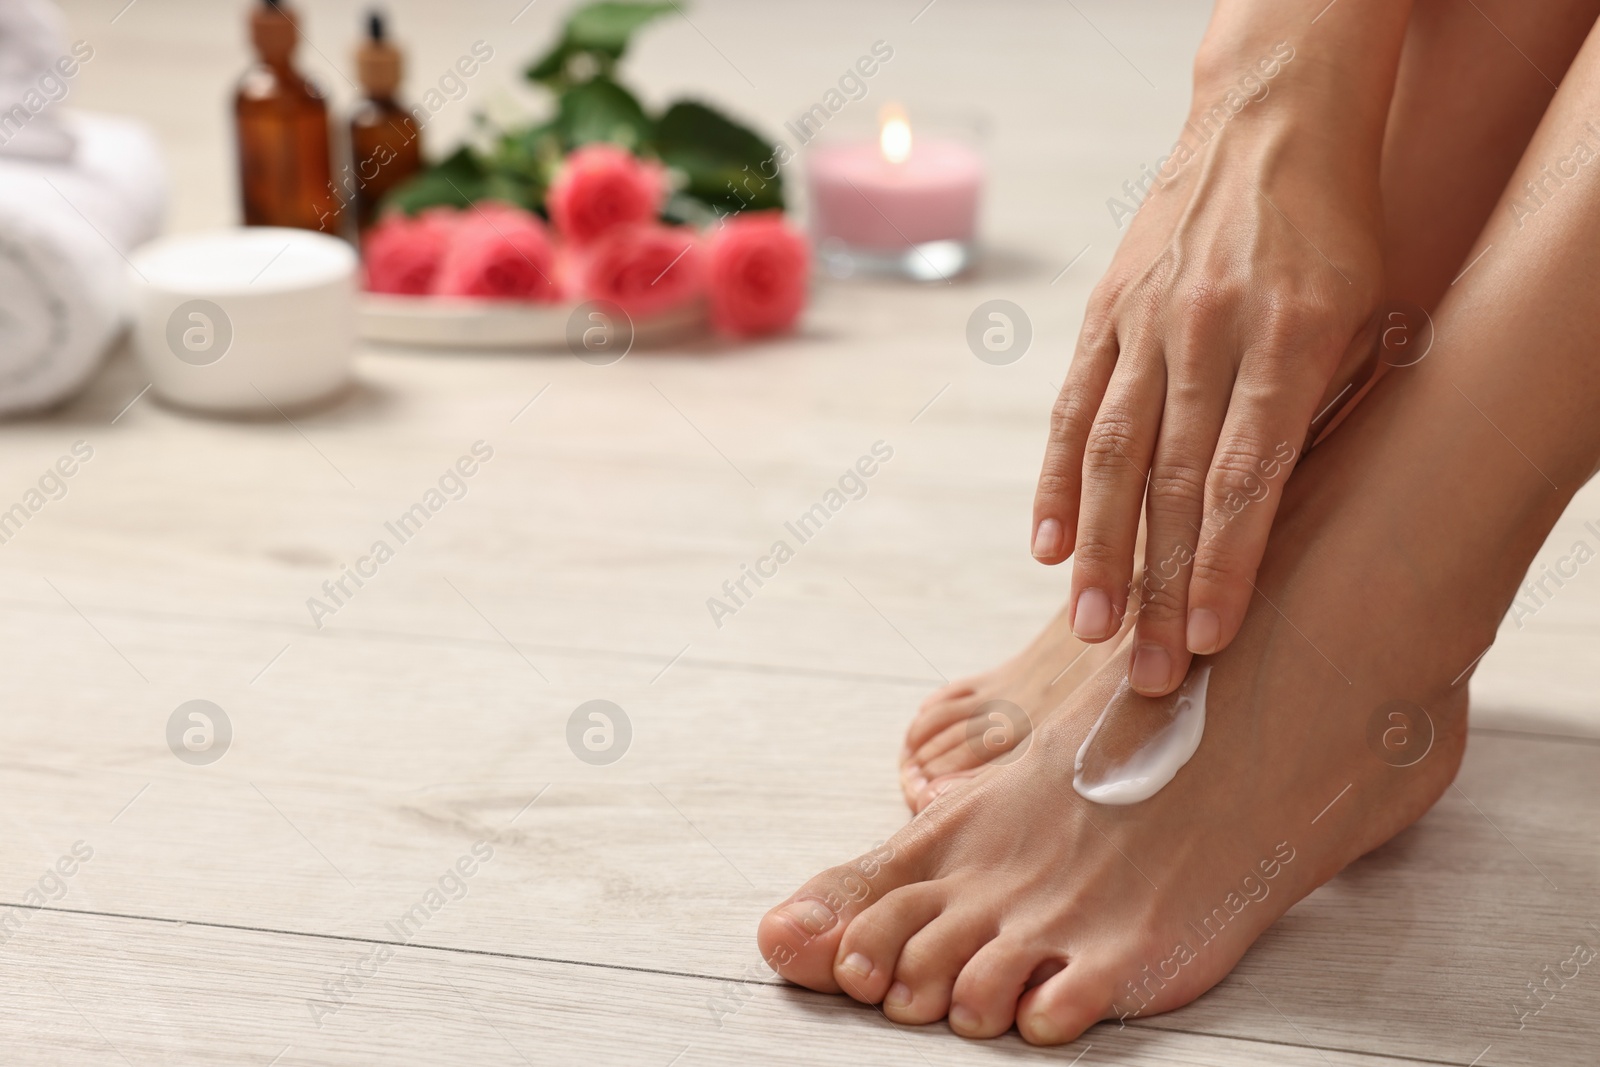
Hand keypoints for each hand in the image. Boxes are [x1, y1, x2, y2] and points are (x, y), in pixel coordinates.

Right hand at [1032, 111, 1384, 696]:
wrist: (1268, 125)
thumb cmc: (1331, 234)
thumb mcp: (1358, 313)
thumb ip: (1311, 409)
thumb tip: (1266, 520)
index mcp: (1285, 339)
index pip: (1246, 476)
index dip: (1224, 564)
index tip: (1210, 639)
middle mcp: (1207, 334)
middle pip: (1173, 483)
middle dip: (1161, 584)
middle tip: (1148, 671)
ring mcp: (1146, 324)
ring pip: (1114, 456)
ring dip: (1100, 551)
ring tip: (1091, 628)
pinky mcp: (1105, 316)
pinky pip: (1075, 410)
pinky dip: (1059, 483)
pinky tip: (1048, 545)